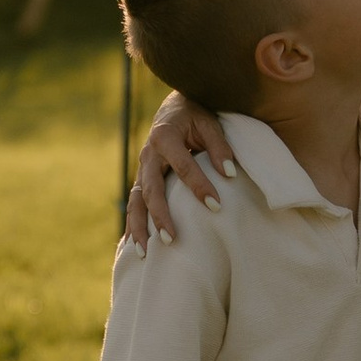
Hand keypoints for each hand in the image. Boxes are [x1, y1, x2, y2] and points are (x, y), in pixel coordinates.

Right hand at [126, 93, 232, 246]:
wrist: (174, 108)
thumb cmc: (196, 115)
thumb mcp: (209, 123)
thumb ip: (219, 146)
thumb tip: (229, 173)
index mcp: (165, 136)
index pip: (183, 166)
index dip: (199, 186)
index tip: (216, 206)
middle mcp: (148, 155)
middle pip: (151, 190)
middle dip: (160, 216)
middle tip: (171, 239)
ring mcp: (142, 169)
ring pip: (136, 201)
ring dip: (138, 226)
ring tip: (144, 253)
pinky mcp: (142, 179)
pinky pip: (134, 204)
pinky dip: (132, 225)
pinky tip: (131, 247)